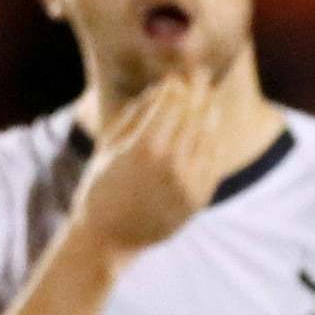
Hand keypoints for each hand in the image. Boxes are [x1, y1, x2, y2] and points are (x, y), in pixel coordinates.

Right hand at [67, 71, 222, 260]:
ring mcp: (189, 183)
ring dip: (209, 112)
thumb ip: (137, 113)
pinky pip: (213, 161)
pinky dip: (213, 140)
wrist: (109, 238)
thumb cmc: (101, 187)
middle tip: (200, 76)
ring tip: (207, 98)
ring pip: (209, 135)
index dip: (176, 84)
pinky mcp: (199, 198)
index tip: (176, 77)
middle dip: (198, 91)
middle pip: (195, 114)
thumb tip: (164, 87)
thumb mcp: (109, 145)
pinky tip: (210, 129)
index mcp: (145, 147)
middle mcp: (171, 164)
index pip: (173, 101)